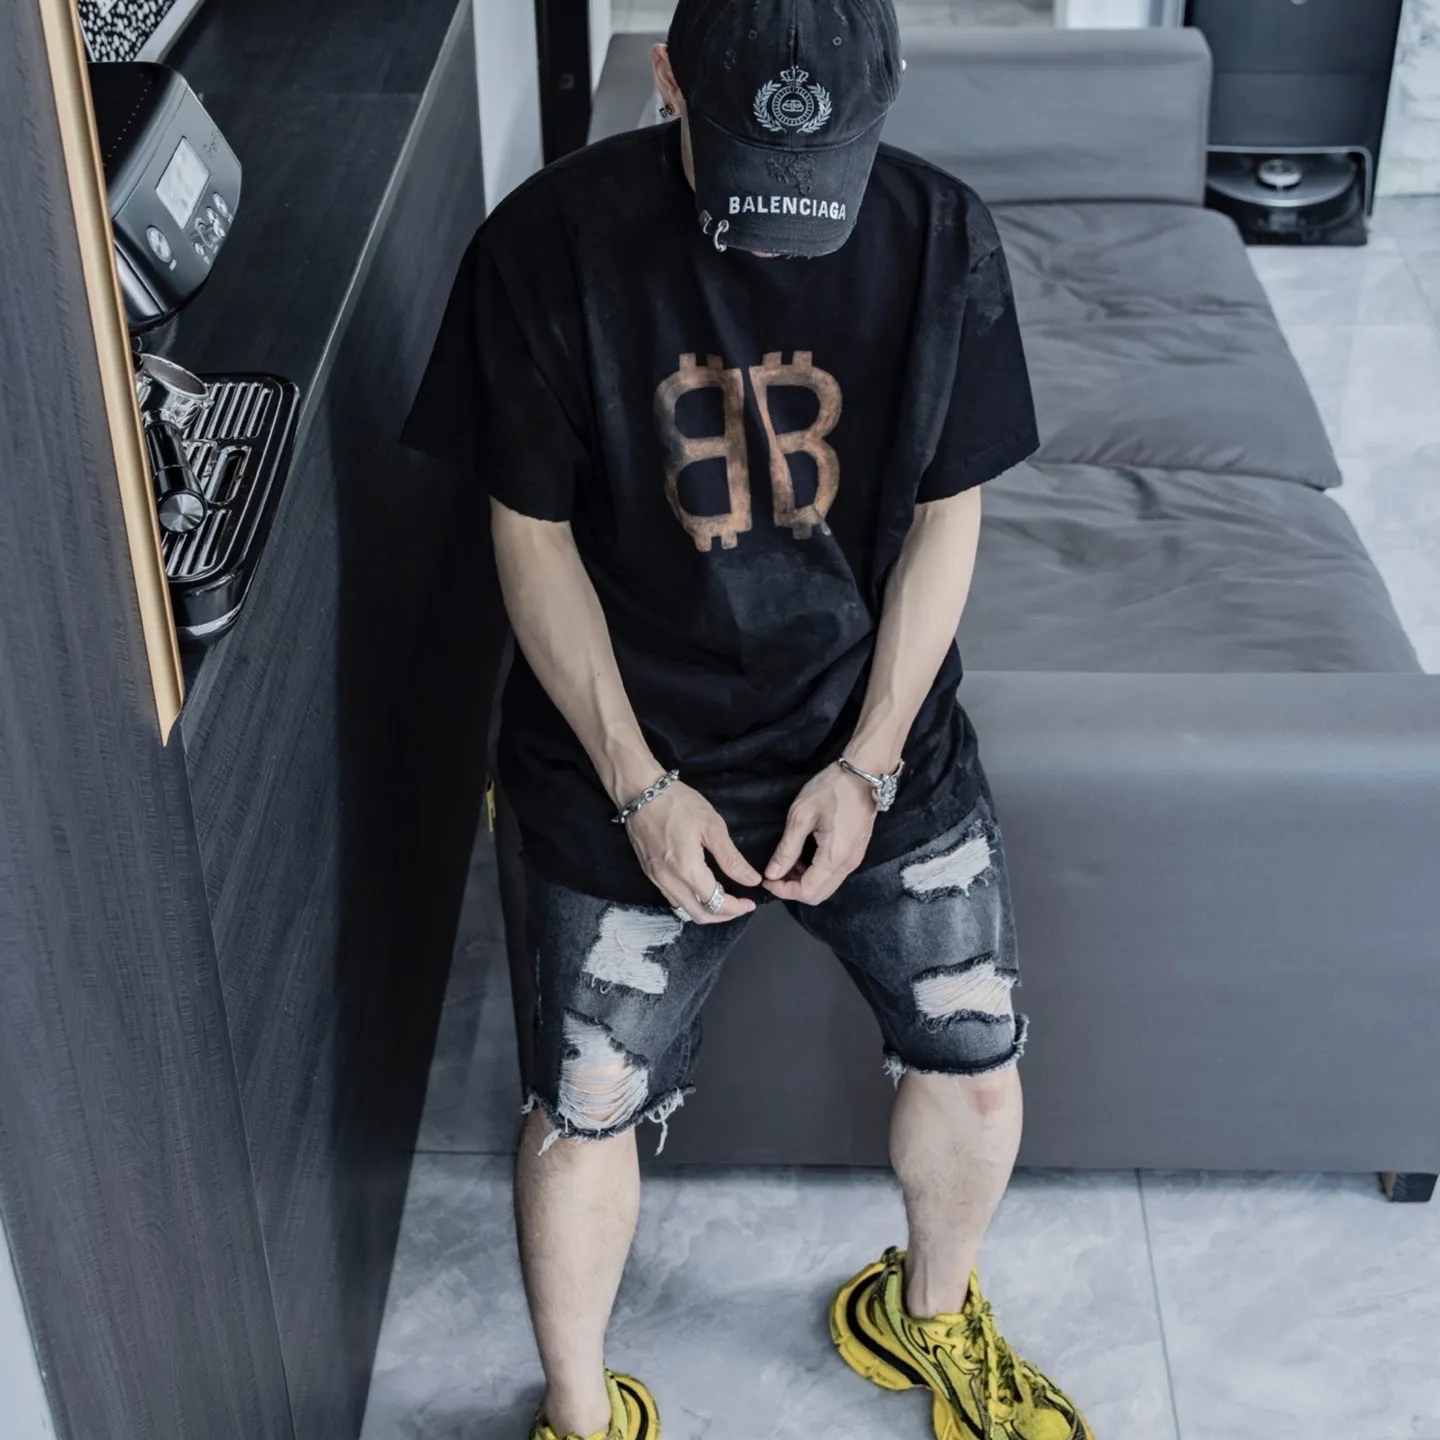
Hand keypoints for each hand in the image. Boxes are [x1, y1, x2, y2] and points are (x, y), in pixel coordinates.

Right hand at [624, 780, 761, 922]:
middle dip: (723, 915)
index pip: (716, 903)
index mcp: (687, 870)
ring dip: (706, 910)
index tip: (750, 902)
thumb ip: (731, 858)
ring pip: (684, 909)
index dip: (736, 908)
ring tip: (724, 899)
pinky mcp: (649, 873)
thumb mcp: (712, 826)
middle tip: (740, 905)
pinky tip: (701, 888)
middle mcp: (669, 881)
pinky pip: (672, 898)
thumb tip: (751, 880)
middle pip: (699, 915)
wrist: (640, 792)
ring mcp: (656, 878)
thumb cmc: (678, 803)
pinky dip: (690, 901)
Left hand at [763, 763, 876, 904]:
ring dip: (804, 883)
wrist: (863, 775)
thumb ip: (787, 848)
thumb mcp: (801, 814)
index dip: (784, 890)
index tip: (767, 879)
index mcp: (834, 856)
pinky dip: (815, 875)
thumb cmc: (831, 789)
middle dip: (792, 890)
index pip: (807, 892)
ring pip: (826, 888)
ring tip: (787, 864)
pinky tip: (803, 858)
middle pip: (818, 895)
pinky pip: (833, 876)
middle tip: (775, 874)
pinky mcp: (856, 854)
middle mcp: (848, 865)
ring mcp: (854, 860)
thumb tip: (772, 874)